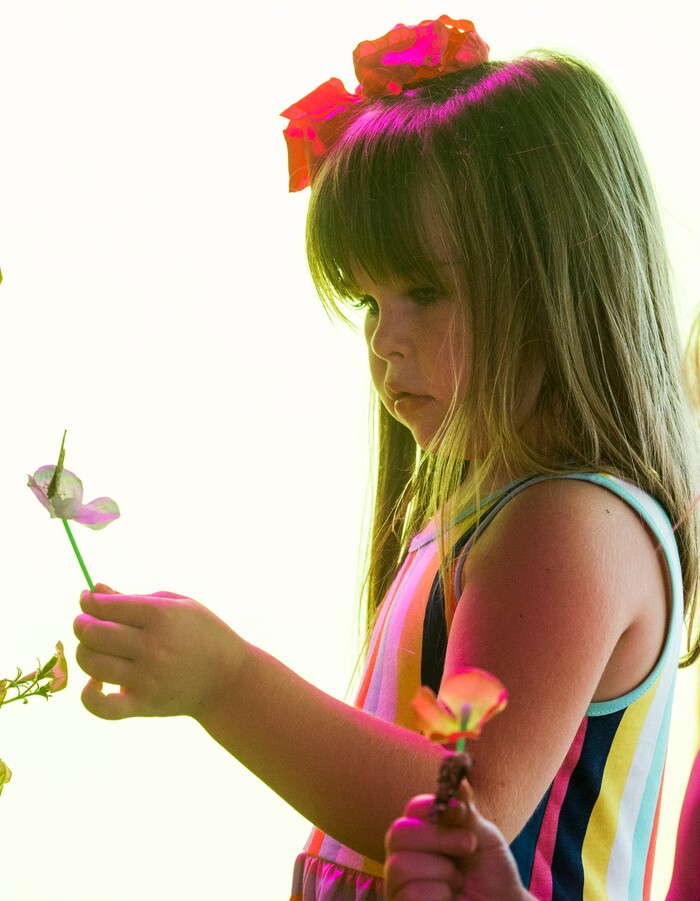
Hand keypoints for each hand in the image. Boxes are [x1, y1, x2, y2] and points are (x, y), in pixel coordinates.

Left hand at [73, 583, 243, 720]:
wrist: (228, 679)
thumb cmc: (202, 633)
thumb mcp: (177, 605)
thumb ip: (133, 598)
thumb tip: (92, 591)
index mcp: (161, 616)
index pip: (105, 606)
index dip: (89, 601)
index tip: (88, 601)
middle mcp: (152, 646)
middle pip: (93, 633)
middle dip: (81, 624)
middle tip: (87, 623)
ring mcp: (146, 678)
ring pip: (91, 663)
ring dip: (84, 652)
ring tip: (95, 649)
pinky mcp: (143, 705)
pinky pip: (100, 706)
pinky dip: (89, 695)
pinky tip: (96, 682)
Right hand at [385, 781, 532, 900]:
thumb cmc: (491, 873)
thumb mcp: (484, 836)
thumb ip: (466, 809)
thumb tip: (458, 764)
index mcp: (423, 831)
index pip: (411, 809)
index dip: (431, 806)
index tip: (459, 812)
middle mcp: (405, 854)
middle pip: (398, 833)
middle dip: (436, 838)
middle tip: (467, 845)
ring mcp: (400, 883)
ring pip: (400, 865)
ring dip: (440, 871)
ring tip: (457, 880)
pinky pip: (410, 894)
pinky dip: (438, 895)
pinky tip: (449, 898)